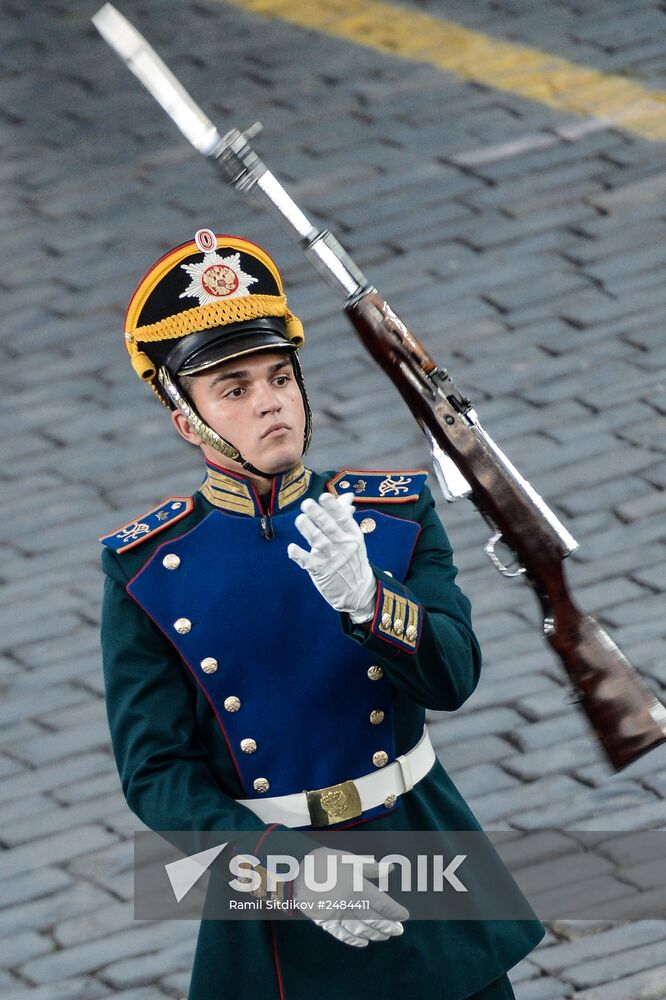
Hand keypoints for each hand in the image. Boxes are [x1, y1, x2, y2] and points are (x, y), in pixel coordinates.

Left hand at [288, 493, 376, 623]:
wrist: (358, 591)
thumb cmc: (352, 559)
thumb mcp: (354, 539)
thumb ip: (346, 516)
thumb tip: (347, 496)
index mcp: (353, 535)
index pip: (343, 519)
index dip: (334, 508)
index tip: (324, 496)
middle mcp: (344, 546)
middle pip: (330, 528)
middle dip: (319, 515)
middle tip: (306, 504)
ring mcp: (333, 560)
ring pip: (320, 542)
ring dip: (309, 530)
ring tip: (300, 519)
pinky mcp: (321, 572)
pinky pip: (309, 563)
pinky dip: (300, 555)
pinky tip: (291, 548)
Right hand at [293, 847, 408, 946]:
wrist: (293, 873)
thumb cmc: (322, 862)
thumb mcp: (347, 859)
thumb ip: (369, 867)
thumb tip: (389, 869)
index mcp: (356, 886)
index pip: (381, 903)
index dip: (394, 911)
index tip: (404, 916)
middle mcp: (349, 903)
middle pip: (373, 918)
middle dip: (387, 926)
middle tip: (398, 931)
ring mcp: (337, 915)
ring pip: (360, 929)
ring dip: (374, 934)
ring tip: (384, 936)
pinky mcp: (325, 922)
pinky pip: (342, 934)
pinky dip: (354, 940)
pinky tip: (363, 942)